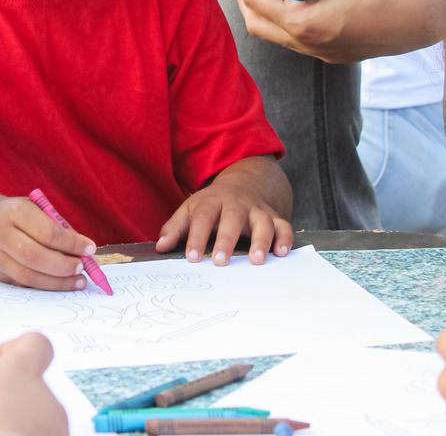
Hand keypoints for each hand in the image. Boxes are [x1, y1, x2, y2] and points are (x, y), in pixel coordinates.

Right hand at [0, 197, 94, 290]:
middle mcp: (0, 233)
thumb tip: (85, 252)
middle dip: (63, 266)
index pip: (47, 232)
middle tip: (82, 268)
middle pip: (35, 256)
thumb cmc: (21, 216)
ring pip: (28, 276)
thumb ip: (59, 228)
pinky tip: (60, 283)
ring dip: (57, 282)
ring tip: (78, 281)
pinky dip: (44, 285)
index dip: (71, 243)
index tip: (90, 249)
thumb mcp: (38, 210)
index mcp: (15, 211)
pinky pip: (23, 284)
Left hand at [155, 157, 292, 265]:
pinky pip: (283, 225)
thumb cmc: (212, 205)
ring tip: (257, 260)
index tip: (191, 258)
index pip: (202, 218)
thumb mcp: (191, 209)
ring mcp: (257, 210)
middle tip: (220, 262)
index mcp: (211, 202)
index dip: (196, 237)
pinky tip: (282, 253)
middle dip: (226, 240)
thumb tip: (160, 247)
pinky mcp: (274, 217)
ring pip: (261, 222)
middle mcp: (236, 205)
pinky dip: (285, 238)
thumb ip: (175, 228)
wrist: (244, 183)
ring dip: (261, 240)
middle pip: (232, 218)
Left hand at [218, 0, 441, 63]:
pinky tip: (284, 0)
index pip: (257, 2)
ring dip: (260, 9)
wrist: (416, 20)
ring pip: (274, 34)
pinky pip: (293, 38)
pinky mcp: (330, 54)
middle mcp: (306, 45)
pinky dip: (281, 18)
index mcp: (304, 24)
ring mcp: (317, 54)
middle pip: (256, 24)